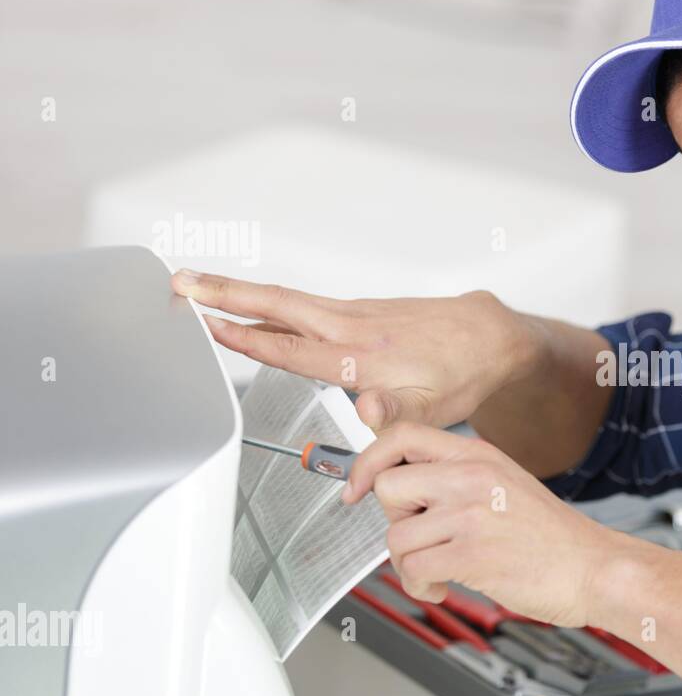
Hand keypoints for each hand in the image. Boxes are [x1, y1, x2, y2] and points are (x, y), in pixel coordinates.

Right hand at [171, 270, 536, 430]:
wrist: (489, 335)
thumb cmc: (462, 373)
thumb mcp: (436, 408)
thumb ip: (397, 413)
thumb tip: (367, 410)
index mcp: (362, 356)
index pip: (292, 348)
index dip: (247, 339)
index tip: (206, 325)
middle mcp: (352, 328)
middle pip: (278, 306)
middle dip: (226, 294)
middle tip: (179, 282)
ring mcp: (353, 316)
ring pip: (286, 302)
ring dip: (239, 294)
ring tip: (195, 287)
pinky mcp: (358, 313)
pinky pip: (302, 306)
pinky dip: (269, 303)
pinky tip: (252, 310)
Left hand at [342, 422, 636, 626]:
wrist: (594, 567)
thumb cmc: (551, 536)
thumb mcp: (504, 483)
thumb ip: (455, 477)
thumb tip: (398, 487)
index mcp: (478, 455)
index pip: (400, 435)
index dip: (367, 461)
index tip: (355, 487)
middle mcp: (471, 477)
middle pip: (387, 487)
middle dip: (395, 521)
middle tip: (422, 537)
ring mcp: (471, 514)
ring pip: (396, 537)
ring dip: (408, 565)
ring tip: (436, 571)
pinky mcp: (472, 554)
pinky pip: (413, 570)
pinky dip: (420, 586)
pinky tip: (444, 585)